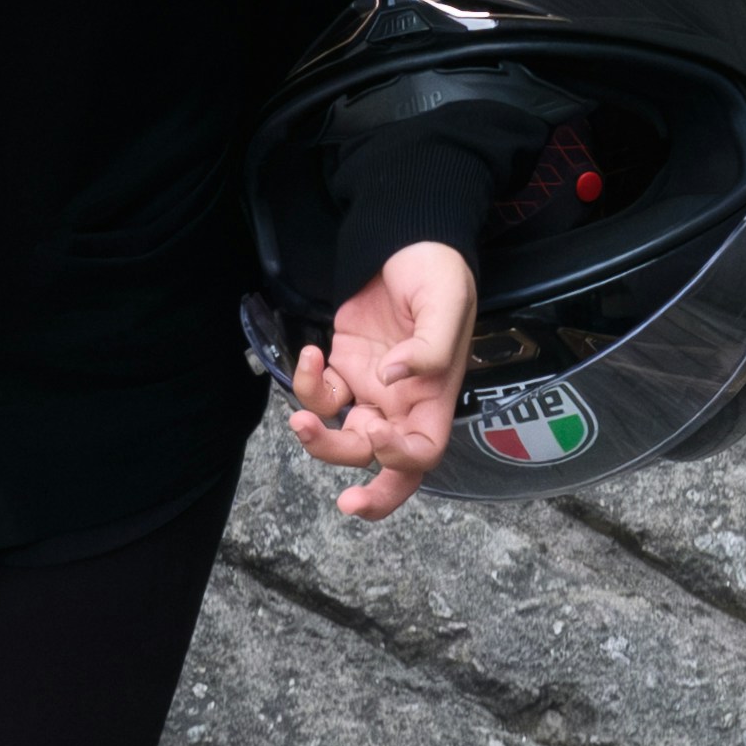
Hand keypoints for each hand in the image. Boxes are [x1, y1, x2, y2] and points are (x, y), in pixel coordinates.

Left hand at [288, 243, 478, 522]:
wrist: (406, 241)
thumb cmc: (437, 272)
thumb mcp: (447, 301)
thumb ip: (430, 346)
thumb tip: (397, 376)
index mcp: (434, 396)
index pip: (424, 449)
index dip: (402, 457)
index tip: (377, 434)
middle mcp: (403, 403)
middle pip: (386, 464)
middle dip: (369, 492)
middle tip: (346, 503)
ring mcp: (371, 389)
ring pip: (346, 438)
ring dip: (320, 439)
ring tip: (298, 419)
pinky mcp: (344, 368)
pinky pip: (323, 396)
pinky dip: (308, 386)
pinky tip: (310, 355)